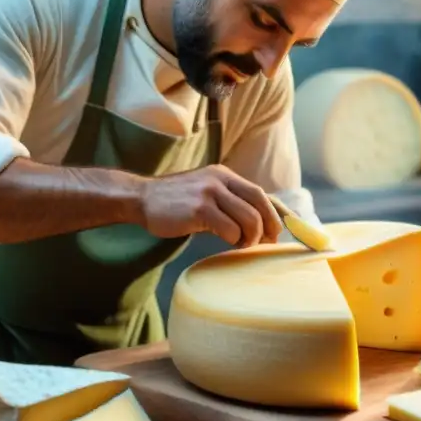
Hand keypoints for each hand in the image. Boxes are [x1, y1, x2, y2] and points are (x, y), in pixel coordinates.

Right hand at [140, 165, 282, 247]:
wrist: (141, 198)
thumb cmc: (175, 202)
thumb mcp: (205, 192)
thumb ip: (228, 201)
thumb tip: (258, 224)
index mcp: (224, 175)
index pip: (260, 193)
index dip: (274, 213)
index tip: (278, 231)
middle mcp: (219, 180)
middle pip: (259, 204)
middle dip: (268, 227)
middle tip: (265, 242)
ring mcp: (209, 193)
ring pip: (248, 218)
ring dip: (250, 237)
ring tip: (241, 244)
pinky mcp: (199, 209)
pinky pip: (230, 229)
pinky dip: (233, 240)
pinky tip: (226, 242)